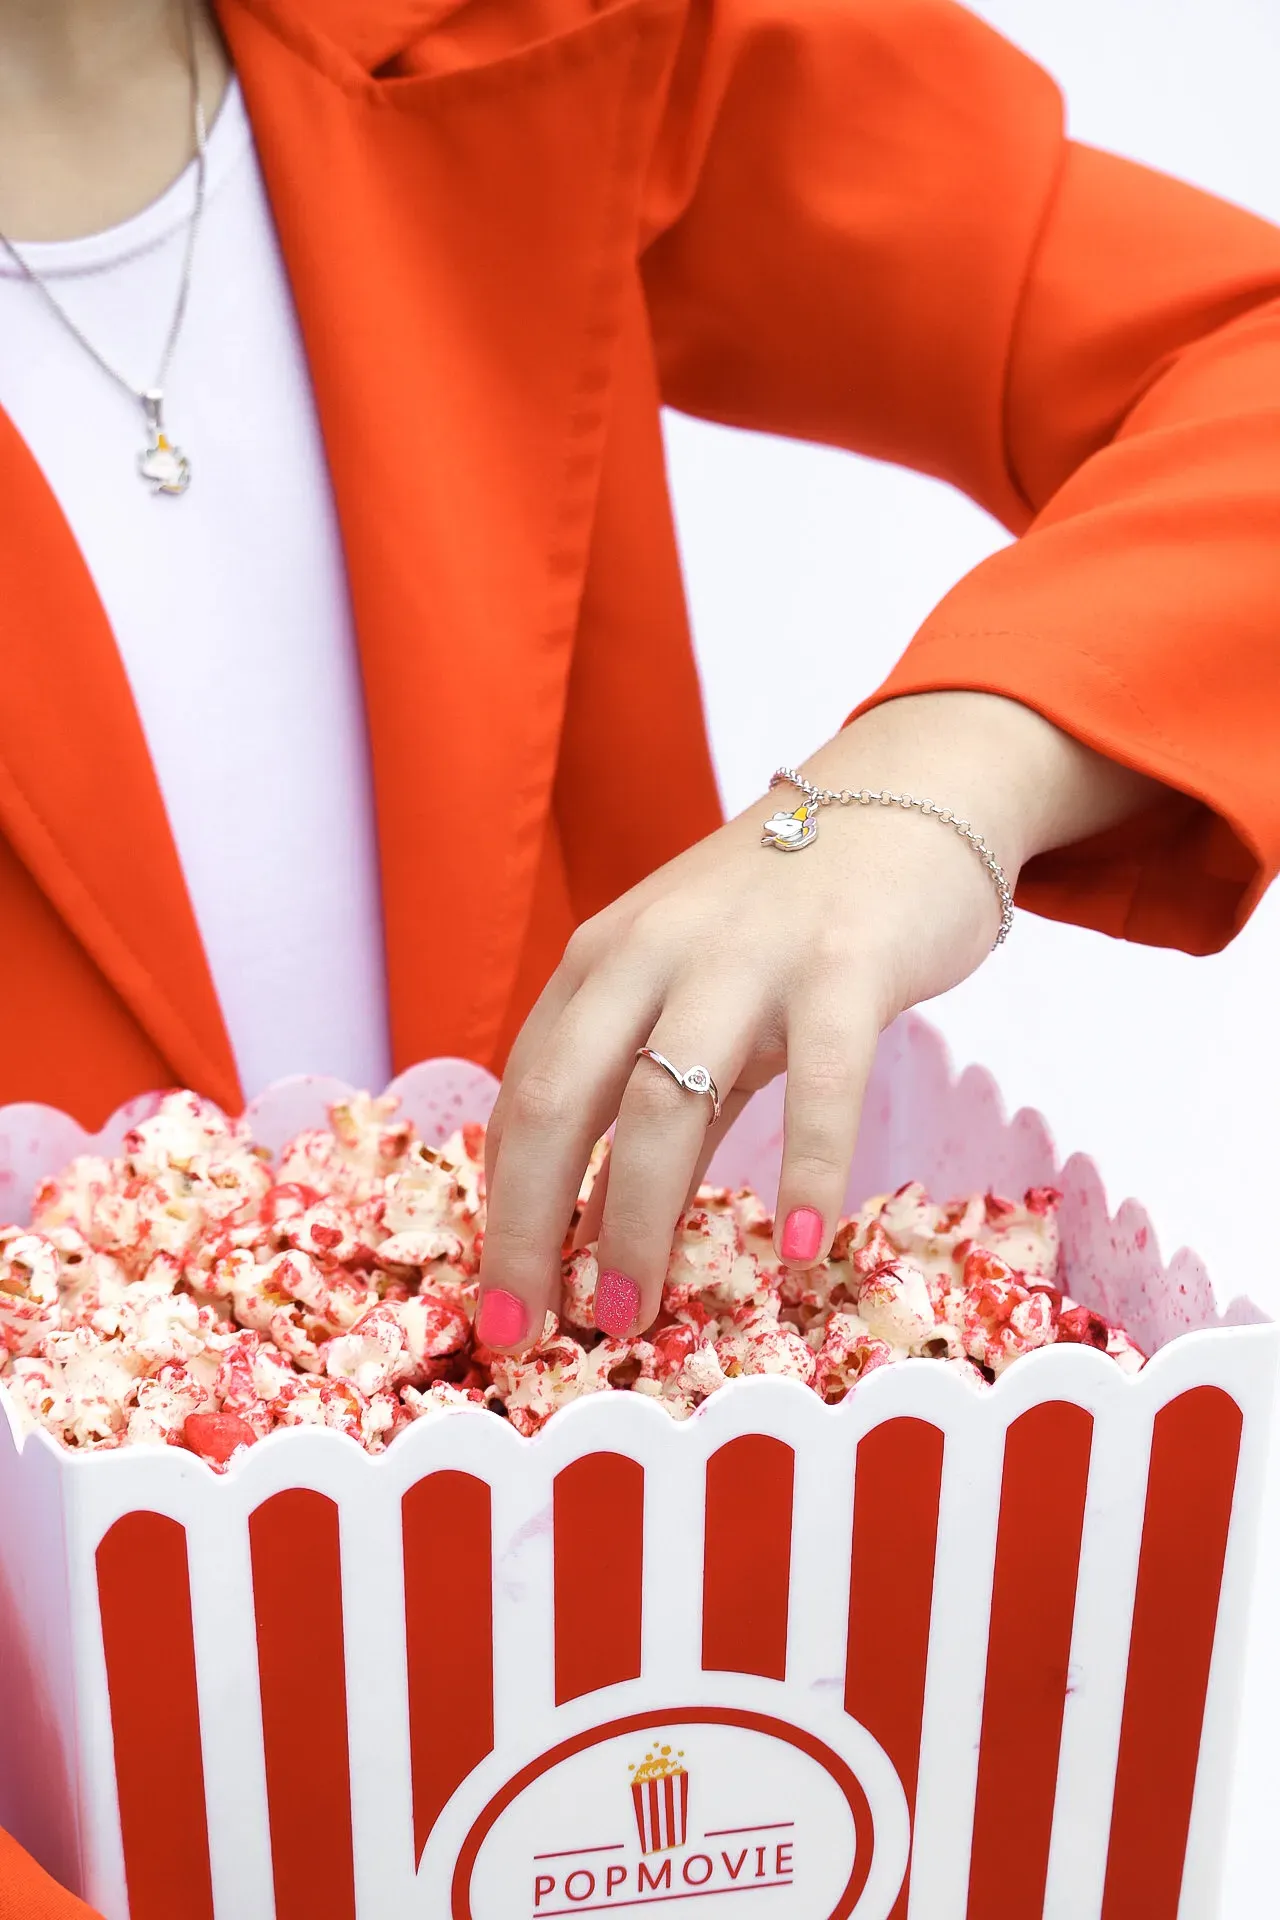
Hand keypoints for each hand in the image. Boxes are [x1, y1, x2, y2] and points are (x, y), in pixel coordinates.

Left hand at [475, 691, 1159, 1347]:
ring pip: (663, 1100)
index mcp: (602, 958)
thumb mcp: (696, 994)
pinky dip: (804, 1169)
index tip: (499, 1302)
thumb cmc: (789, 915)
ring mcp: (744, 953)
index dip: (501, 1205)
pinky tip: (798, 1248)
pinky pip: (817, 1080)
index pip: (525, 1093)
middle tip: (524, 1332)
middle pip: (556, 1098)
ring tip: (632, 1314)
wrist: (907, 793)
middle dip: (527, 1226)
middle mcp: (650, 949)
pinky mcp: (844, 961)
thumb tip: (604, 1234)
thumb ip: (651, 1096)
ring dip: (636, 1220)